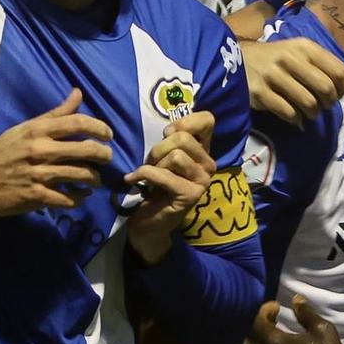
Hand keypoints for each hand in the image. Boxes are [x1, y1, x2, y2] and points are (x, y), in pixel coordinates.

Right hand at [0, 89, 113, 216]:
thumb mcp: (24, 129)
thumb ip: (54, 114)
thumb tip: (78, 93)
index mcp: (37, 131)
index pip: (78, 123)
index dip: (100, 128)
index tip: (108, 135)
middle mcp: (40, 150)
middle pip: (87, 150)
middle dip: (104, 155)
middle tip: (106, 158)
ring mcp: (38, 175)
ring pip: (82, 175)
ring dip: (94, 179)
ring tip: (93, 180)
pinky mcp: (36, 197)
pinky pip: (69, 199)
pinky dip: (79, 198)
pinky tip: (79, 195)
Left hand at [124, 110, 217, 263]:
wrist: (150, 224)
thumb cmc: (155, 187)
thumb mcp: (163, 157)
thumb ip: (172, 139)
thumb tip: (171, 127)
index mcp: (204, 152)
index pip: (207, 120)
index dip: (184, 122)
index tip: (167, 135)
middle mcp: (209, 165)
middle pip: (183, 138)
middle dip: (159, 148)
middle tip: (152, 163)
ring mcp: (202, 182)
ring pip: (175, 155)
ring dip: (153, 163)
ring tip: (148, 175)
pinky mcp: (190, 196)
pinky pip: (162, 175)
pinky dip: (142, 174)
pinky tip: (133, 181)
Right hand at [242, 38, 343, 123]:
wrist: (237, 58)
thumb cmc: (276, 57)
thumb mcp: (300, 53)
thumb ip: (326, 66)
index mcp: (304, 47)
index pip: (338, 70)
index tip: (339, 94)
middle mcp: (289, 58)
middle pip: (325, 88)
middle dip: (329, 103)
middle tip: (323, 106)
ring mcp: (273, 76)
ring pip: (308, 103)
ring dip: (314, 114)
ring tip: (309, 113)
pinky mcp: (260, 93)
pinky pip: (289, 113)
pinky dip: (297, 120)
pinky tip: (295, 118)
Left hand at [246, 296, 343, 343]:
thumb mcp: (324, 332)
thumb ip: (307, 314)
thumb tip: (296, 300)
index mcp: (273, 343)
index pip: (255, 319)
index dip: (264, 310)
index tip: (278, 308)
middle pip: (247, 337)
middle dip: (258, 326)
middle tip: (274, 322)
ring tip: (270, 343)